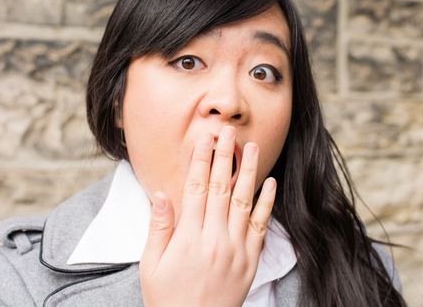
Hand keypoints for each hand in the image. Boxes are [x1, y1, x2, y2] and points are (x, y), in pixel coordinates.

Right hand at [139, 125, 276, 306]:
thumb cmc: (168, 298)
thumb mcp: (152, 266)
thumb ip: (159, 228)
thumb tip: (161, 194)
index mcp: (189, 237)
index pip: (196, 188)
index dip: (201, 160)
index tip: (205, 139)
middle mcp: (215, 238)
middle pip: (221, 188)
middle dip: (225, 157)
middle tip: (228, 132)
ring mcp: (237, 248)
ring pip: (244, 201)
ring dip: (249, 172)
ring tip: (252, 148)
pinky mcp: (251, 260)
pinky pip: (261, 226)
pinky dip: (267, 203)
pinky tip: (270, 183)